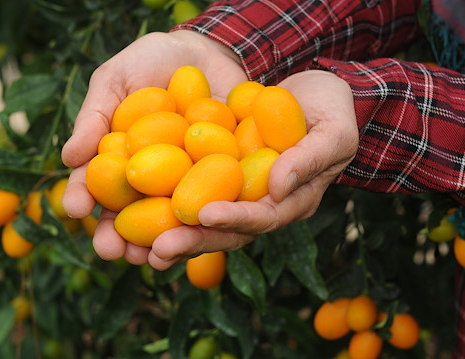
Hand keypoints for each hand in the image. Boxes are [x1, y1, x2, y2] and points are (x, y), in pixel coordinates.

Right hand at [60, 30, 247, 263]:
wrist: (209, 52)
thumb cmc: (151, 62)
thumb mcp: (117, 79)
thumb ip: (94, 115)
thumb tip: (68, 159)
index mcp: (114, 159)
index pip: (93, 183)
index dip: (81, 197)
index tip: (74, 209)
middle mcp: (145, 180)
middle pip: (127, 215)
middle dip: (116, 237)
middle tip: (110, 250)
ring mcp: (182, 184)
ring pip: (168, 222)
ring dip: (159, 244)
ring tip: (151, 257)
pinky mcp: (221, 183)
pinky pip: (214, 207)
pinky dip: (207, 225)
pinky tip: (200, 235)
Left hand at [145, 70, 357, 269]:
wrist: (312, 94)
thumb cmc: (332, 109)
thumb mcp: (333, 129)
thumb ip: (310, 158)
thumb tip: (277, 187)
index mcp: (292, 201)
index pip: (262, 218)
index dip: (234, 220)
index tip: (205, 216)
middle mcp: (261, 205)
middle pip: (226, 232)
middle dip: (193, 242)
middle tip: (159, 251)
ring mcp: (238, 193)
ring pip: (203, 221)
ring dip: (173, 235)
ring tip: (139, 249)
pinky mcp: (218, 177)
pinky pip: (190, 193)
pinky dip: (164, 203)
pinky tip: (131, 208)